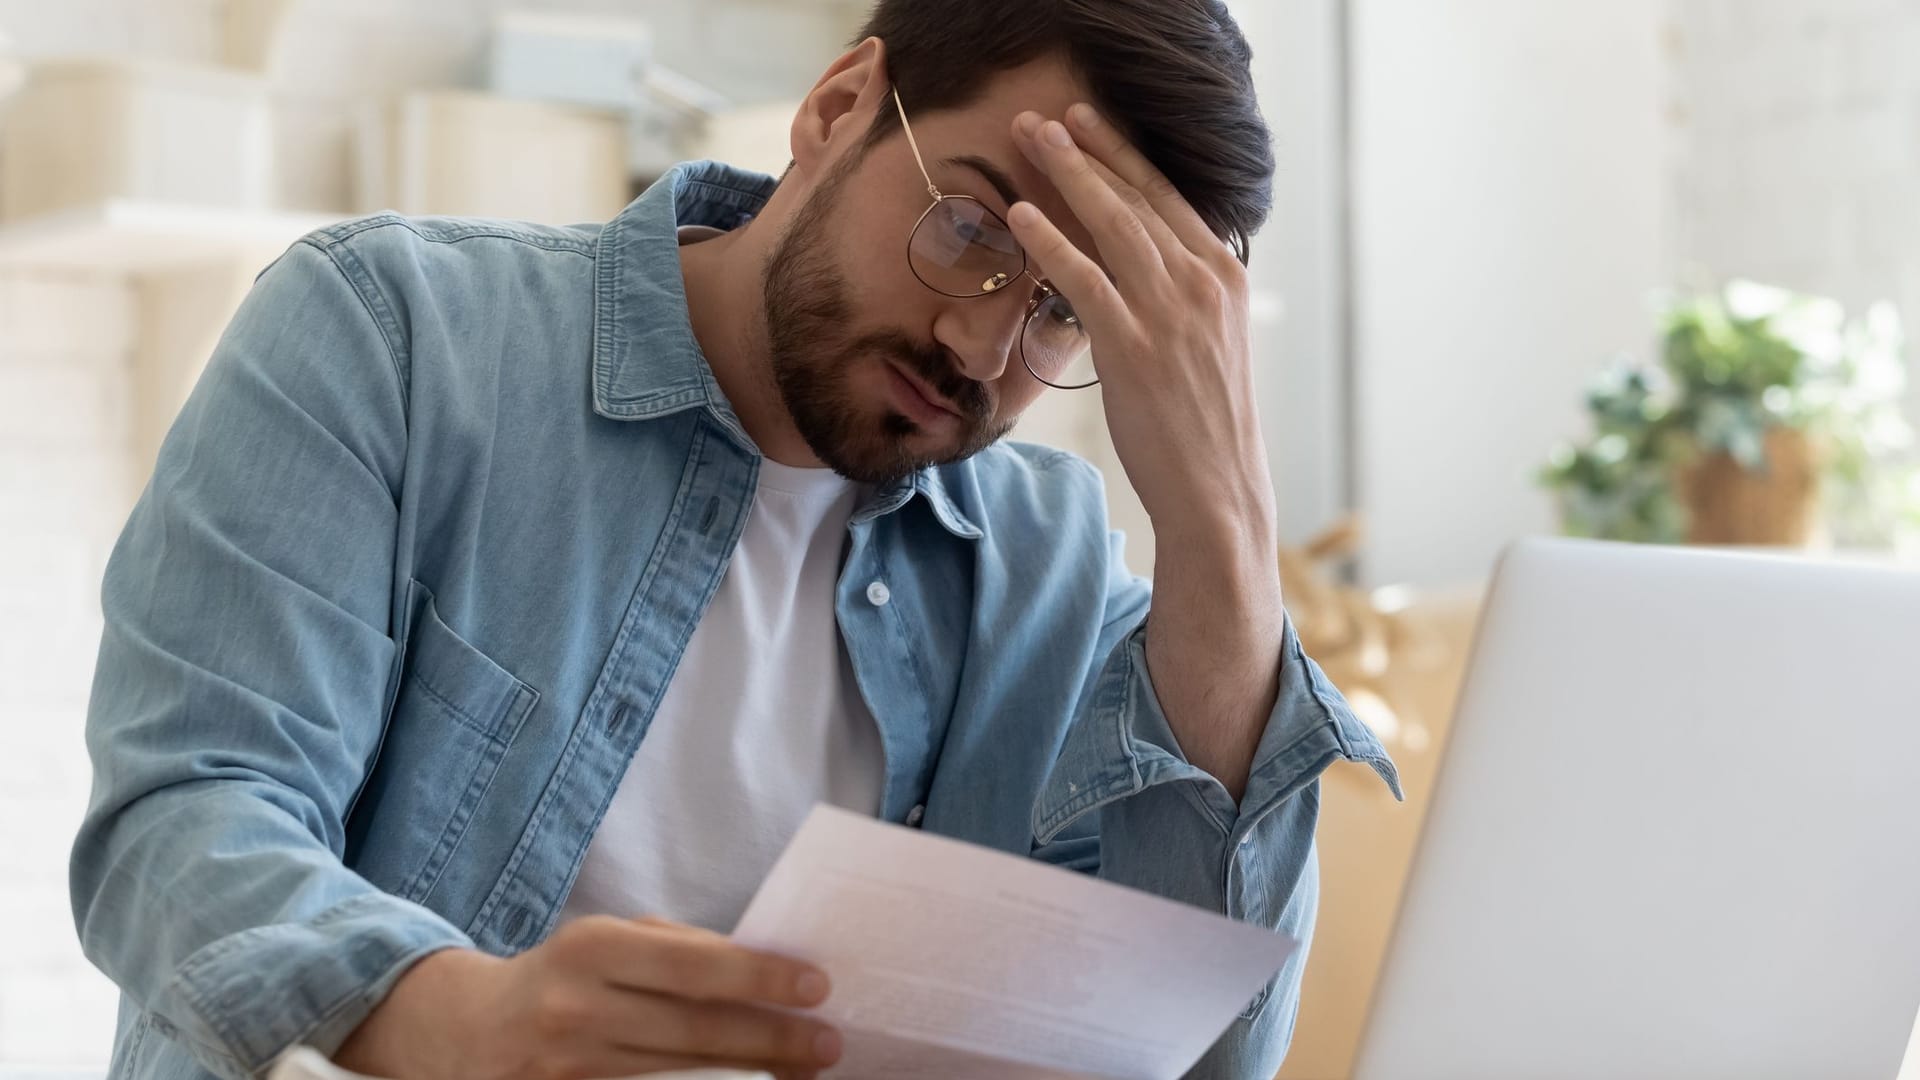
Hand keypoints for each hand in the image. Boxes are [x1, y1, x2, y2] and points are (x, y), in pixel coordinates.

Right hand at [334, 916, 840, 1079]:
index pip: (693, 967)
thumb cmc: (562, 977)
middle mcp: (575, 1010)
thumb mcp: (608, 941)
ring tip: (798, 1073)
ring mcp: (566, 1071)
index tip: (816, 987)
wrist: (461, 1033)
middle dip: (771, 1040)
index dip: (760, 978)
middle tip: (828, 1044)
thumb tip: (763, 966)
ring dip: (748, 1077)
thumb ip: (676, 949)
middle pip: (694, 1033)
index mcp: (592, 950)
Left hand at [1009, 106, 1287, 798]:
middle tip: (1046, 115)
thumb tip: (1135, 268)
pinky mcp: (1138, 349)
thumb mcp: (1204, 347)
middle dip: (1089, 149)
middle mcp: (1205, 285)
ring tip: (1028, 140)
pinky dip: (1054, 243)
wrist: (1218, 494)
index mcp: (1224, 278)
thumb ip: (1177, 298)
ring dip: (1066, 176)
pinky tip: (1023, 216)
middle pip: (1139, 198)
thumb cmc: (1203, 426)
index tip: (1089, 123)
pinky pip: (1088, 281)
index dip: (1125, 157)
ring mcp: (1173, 315)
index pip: (1170, 199)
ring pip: (1114, 225)